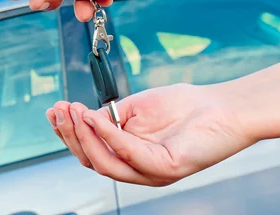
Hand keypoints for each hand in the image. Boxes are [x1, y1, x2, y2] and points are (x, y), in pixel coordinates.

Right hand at [46, 83, 255, 185]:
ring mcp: (152, 173)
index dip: (68, 132)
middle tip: (58, 109)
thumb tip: (80, 117)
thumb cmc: (184, 106)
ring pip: (105, 163)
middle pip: (91, 160)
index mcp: (128, 155)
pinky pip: (129, 155)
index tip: (54, 109)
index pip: (90, 150)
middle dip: (69, 134)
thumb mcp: (135, 108)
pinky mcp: (166, 169)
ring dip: (83, 137)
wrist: (224, 106)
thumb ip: (109, 117)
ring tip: (72, 111)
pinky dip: (108, 135)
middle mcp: (137, 169)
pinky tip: (94, 116)